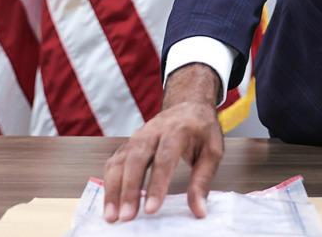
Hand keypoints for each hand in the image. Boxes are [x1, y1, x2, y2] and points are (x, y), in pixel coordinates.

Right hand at [102, 64, 223, 221]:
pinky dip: (109, 183)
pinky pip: (114, 162)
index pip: (164, 158)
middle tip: (126, 217)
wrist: (189, 105)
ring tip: (112, 216)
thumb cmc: (202, 129)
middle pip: (136, 160)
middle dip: (130, 190)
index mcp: (178, 129)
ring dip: (113, 190)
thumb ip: (203, 181)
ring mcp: (137, 136)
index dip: (156, 185)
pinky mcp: (128, 144)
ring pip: (120, 161)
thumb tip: (199, 211)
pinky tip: (109, 202)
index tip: (151, 209)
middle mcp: (153, 131)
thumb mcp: (212, 152)